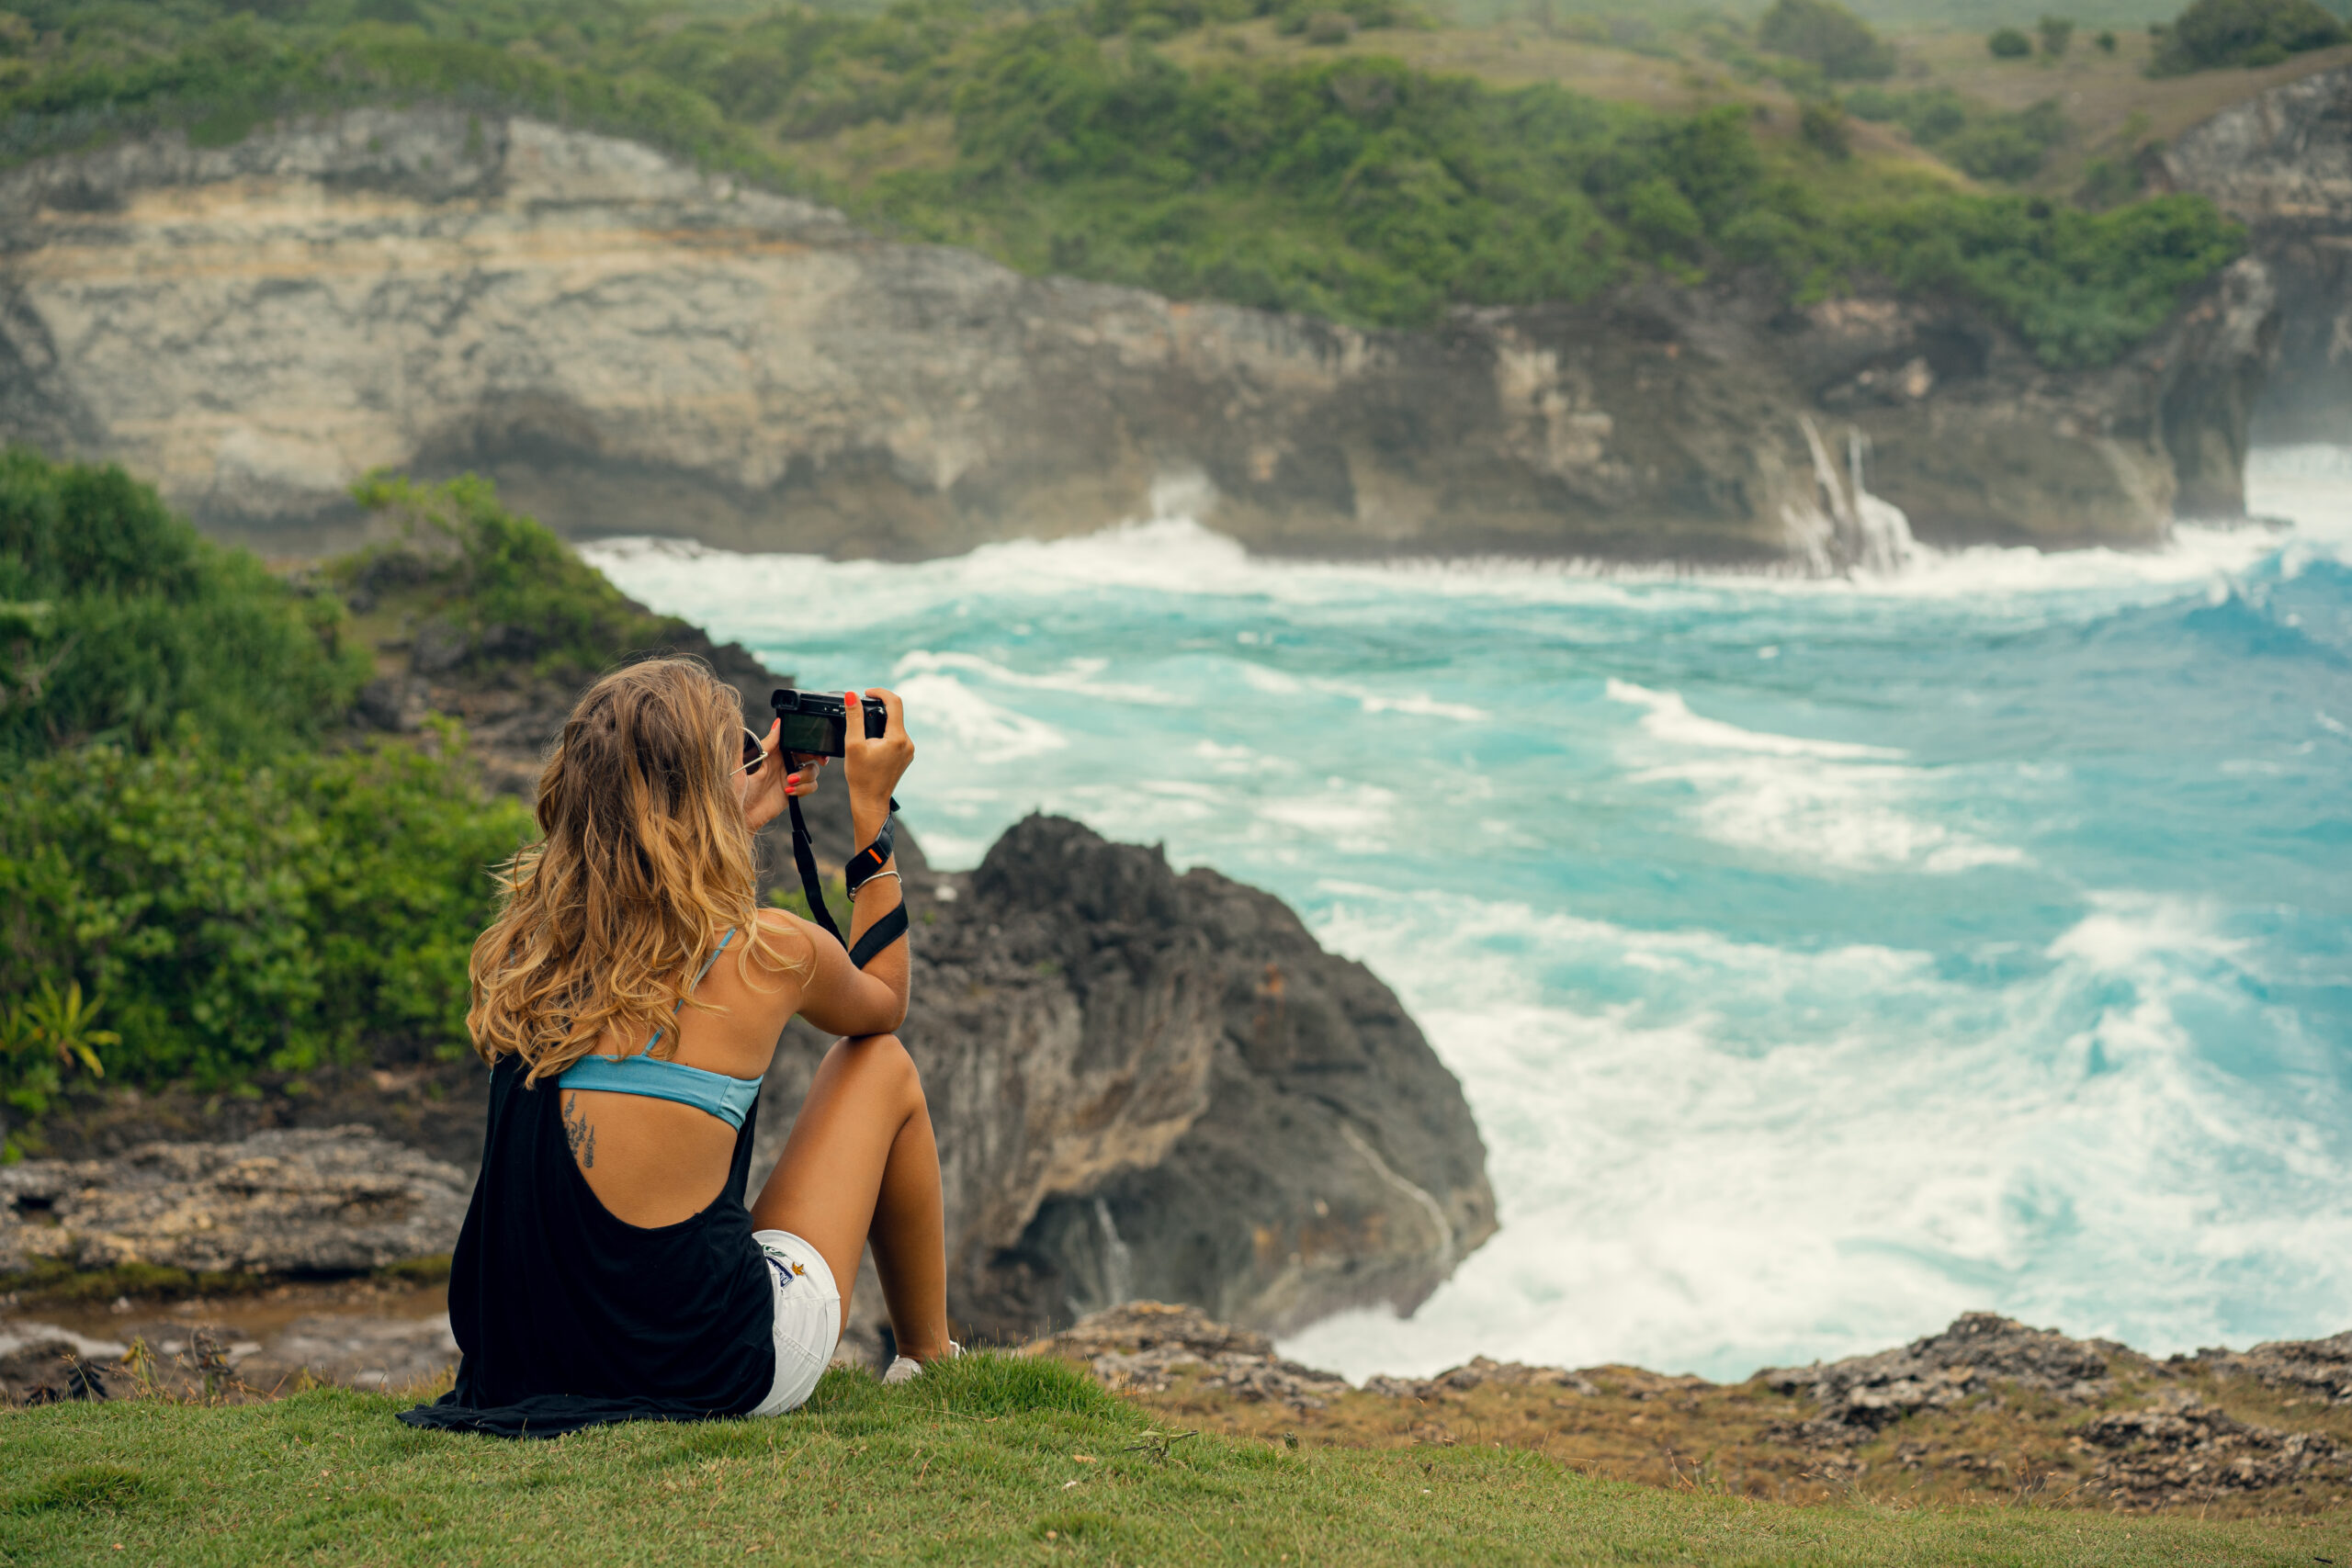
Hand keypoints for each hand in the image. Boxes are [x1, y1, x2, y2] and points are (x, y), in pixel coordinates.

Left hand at [734, 719, 820, 834]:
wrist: (737, 815)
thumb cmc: (733, 787)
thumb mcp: (748, 763)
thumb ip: (764, 744)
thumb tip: (777, 724)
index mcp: (772, 751)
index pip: (794, 739)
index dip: (806, 739)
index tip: (812, 743)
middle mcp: (782, 762)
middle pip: (808, 753)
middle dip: (817, 755)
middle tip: (820, 760)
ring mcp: (788, 777)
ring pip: (812, 770)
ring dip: (806, 775)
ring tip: (789, 782)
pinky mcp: (792, 792)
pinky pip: (810, 786)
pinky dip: (804, 788)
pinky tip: (789, 792)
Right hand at [842, 687, 912, 835]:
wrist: (870, 801)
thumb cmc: (861, 776)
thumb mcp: (853, 744)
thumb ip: (853, 718)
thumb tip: (852, 696)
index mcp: (897, 738)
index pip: (895, 703)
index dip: (880, 692)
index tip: (867, 692)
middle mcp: (908, 743)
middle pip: (896, 714)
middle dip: (879, 707)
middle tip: (861, 709)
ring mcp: (909, 751)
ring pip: (896, 725)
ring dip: (881, 721)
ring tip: (864, 726)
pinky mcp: (906, 756)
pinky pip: (897, 737)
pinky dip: (885, 732)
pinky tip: (872, 741)